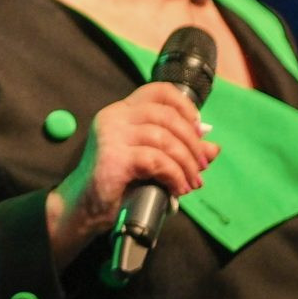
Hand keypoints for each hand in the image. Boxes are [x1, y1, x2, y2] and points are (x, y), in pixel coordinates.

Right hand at [45, 83, 217, 264]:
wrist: (84, 208)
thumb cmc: (117, 183)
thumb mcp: (153, 162)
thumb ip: (180, 151)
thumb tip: (213, 148)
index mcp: (122, 112)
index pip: (158, 90)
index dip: (185, 105)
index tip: (199, 129)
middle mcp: (114, 117)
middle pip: (167, 115)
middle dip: (192, 143)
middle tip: (201, 167)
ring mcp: (111, 135)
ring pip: (164, 139)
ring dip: (186, 164)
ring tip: (191, 183)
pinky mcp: (113, 157)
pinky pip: (156, 160)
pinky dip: (174, 176)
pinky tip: (177, 189)